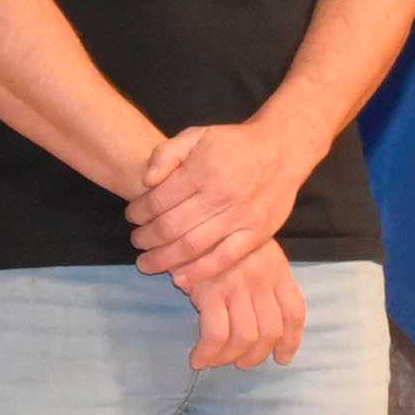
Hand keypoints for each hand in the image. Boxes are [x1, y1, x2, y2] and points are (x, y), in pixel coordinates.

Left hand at [129, 116, 317, 282]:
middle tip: (136, 241)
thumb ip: (166, 153)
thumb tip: (146, 181)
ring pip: (192, 246)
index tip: (131, 216)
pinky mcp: (256, 234)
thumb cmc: (233, 144)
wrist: (282, 150)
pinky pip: (223, 259)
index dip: (138, 212)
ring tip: (147, 262)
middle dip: (146, 238)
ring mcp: (240, 217)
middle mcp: (221, 195)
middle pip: (171, 226)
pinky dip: (199, 273)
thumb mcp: (197, 135)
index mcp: (203, 170)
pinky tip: (179, 279)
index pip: (159, 200)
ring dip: (163, 259)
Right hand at [178, 241, 307, 371]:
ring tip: (216, 361)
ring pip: (246, 338)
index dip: (291, 340)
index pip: (294, 311)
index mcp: (276, 268)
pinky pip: (216, 335)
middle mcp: (262, 279)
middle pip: (271, 331)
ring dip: (231, 358)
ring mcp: (237, 285)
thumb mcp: (250, 245)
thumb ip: (262, 273)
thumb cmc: (215, 230)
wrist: (189, 210)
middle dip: (257, 355)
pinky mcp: (210, 291)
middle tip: (242, 363)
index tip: (282, 357)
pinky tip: (198, 358)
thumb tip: (261, 312)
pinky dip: (209, 353)